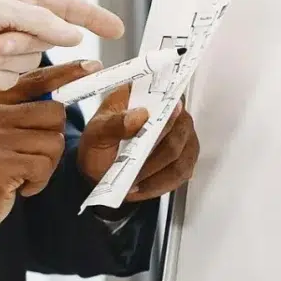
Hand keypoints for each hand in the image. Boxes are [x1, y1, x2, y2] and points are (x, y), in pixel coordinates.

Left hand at [0, 0, 123, 91]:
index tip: (117, 29)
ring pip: (29, 63)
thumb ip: (38, 21)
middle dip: (22, 43)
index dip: (92, 16)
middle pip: (48, 39)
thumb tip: (73, 34)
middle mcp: (14, 18)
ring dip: (0, 61)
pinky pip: (10, 80)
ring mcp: (4, 46)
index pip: (65, 4)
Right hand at [0, 62, 94, 275]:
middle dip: (51, 140)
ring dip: (45, 166)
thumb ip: (19, 110)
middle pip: (54, 112)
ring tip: (21, 174)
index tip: (93, 65)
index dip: (68, 72)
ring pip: (52, 141)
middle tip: (31, 158)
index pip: (36, 78)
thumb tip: (61, 96)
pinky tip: (16, 187)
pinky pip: (43, 166)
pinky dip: (37, 182)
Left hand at [74, 86, 198, 203]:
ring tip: (133, 182)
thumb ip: (113, 123)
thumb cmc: (99, 143)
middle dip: (155, 153)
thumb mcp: (95, 132)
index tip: (148, 135)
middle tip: (133, 166)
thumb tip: (139, 115)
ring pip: (181, 155)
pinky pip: (181, 173)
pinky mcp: (185, 158)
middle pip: (178, 131)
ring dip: (156, 172)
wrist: (99, 168)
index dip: (163, 116)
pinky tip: (140, 187)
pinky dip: (160, 183)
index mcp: (148, 93)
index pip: (167, 98)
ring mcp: (183, 134)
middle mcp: (172, 110)